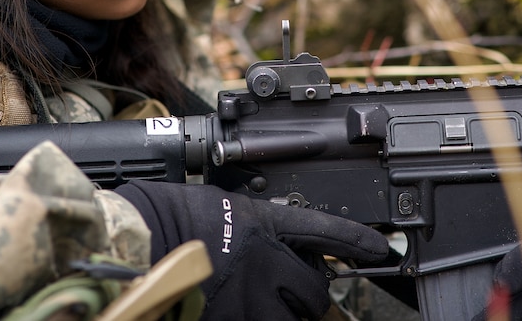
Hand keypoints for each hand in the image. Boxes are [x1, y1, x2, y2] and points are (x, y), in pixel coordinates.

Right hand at [114, 180, 388, 319]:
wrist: (140, 242)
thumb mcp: (227, 211)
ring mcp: (253, 298)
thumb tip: (285, 252)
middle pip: (313, 290)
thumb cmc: (175, 220)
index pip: (327, 231)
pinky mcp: (236, 320)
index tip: (381, 248)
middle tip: (283, 286)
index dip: (358, 242)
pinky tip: (237, 306)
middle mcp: (267, 261)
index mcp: (265, 225)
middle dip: (304, 292)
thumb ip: (262, 231)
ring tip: (257, 300)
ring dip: (283, 314)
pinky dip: (257, 317)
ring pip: (293, 318)